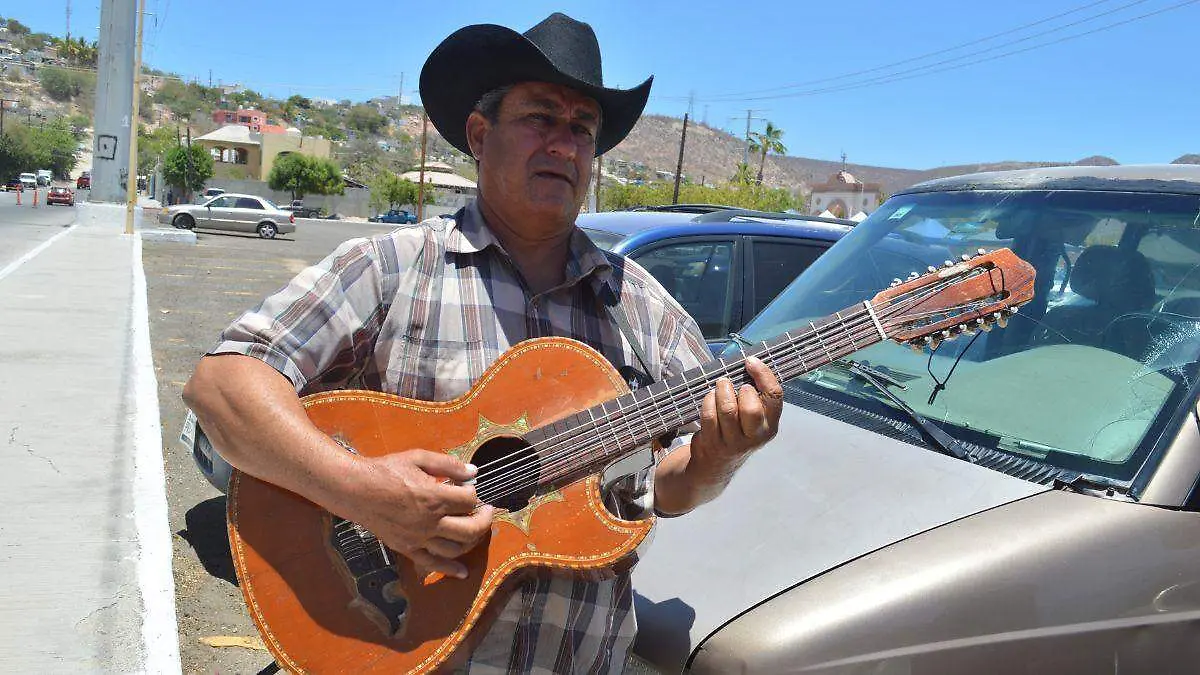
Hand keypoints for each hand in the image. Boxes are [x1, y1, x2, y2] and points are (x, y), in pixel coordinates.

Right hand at [334, 450, 494, 578]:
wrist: (356, 489)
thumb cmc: (386, 470)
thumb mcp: (418, 458)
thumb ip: (448, 464)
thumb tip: (473, 472)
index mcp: (433, 497)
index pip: (469, 500)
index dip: (475, 493)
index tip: (470, 489)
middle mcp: (429, 522)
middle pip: (470, 529)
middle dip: (484, 520)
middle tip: (486, 511)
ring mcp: (418, 538)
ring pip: (456, 548)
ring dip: (472, 541)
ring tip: (475, 530)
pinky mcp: (407, 548)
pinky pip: (433, 564)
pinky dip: (450, 569)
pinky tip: (463, 572)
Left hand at [690, 356, 783, 479]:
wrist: (716, 464)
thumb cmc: (737, 431)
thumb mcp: (754, 420)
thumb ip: (755, 397)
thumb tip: (748, 364)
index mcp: (770, 426)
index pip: (774, 396)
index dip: (763, 374)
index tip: (750, 361)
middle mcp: (755, 436)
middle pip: (751, 408)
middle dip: (741, 389)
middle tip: (733, 383)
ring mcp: (734, 442)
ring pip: (728, 410)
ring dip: (722, 391)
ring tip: (721, 385)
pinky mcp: (714, 442)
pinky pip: (709, 415)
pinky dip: (708, 401)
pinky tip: (710, 397)